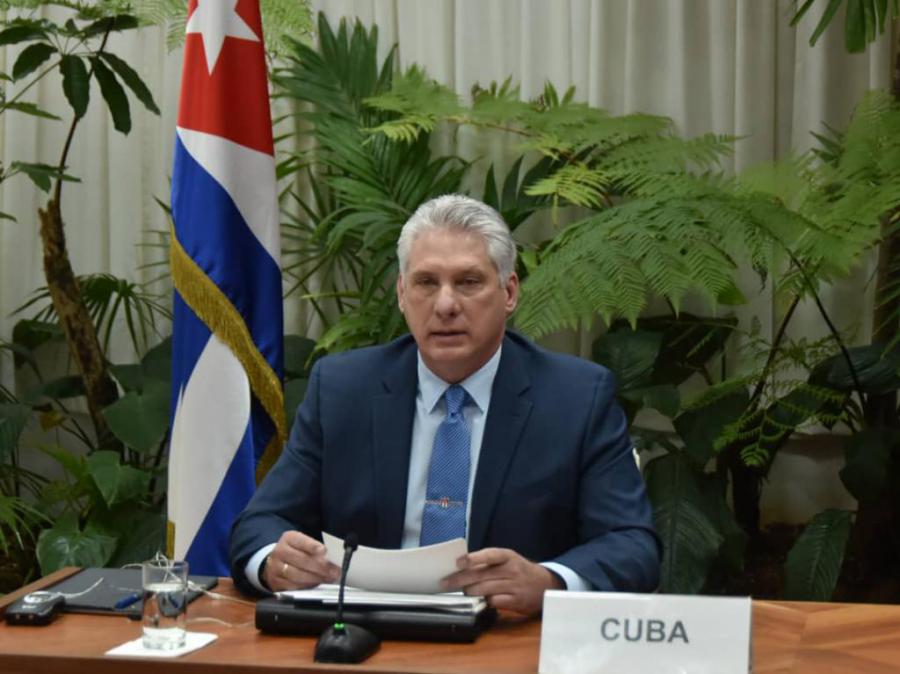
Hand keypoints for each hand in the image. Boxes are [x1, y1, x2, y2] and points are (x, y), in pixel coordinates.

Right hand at [263, 531, 340, 590]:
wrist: (275, 563)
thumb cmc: (295, 552)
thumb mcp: (303, 544)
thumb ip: (315, 549)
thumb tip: (332, 558)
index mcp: (289, 538)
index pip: (301, 541)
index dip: (313, 546)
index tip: (324, 550)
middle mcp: (280, 552)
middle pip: (301, 559)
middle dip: (320, 566)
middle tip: (334, 571)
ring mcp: (276, 568)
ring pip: (297, 574)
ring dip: (316, 578)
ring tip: (328, 578)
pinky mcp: (276, 582)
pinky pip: (293, 586)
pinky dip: (307, 585)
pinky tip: (316, 583)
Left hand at [442, 547, 563, 615]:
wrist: (544, 584)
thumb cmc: (519, 570)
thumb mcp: (507, 560)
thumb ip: (488, 562)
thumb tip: (461, 567)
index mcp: (507, 556)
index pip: (489, 554)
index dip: (473, 558)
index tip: (458, 562)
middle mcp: (511, 569)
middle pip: (481, 574)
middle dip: (460, 579)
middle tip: (445, 583)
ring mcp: (514, 585)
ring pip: (484, 589)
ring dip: (470, 591)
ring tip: (463, 591)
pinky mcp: (516, 601)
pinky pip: (494, 602)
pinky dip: (485, 601)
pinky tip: (482, 600)